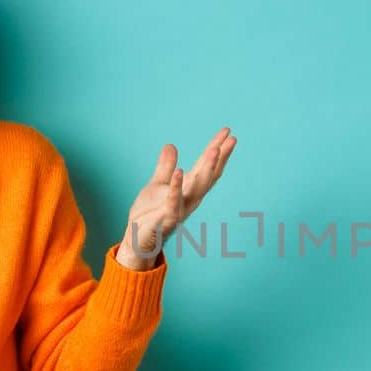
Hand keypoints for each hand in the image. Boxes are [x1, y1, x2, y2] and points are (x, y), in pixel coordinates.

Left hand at [115, 126, 236, 269]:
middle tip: (232, 138)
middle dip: (221, 156)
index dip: (217, 148)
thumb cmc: (149, 214)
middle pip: (209, 174)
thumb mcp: (157, 184)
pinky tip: (180, 171)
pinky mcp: (168, 216)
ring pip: (198, 186)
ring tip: (215, 150)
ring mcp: (182, 207)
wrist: (138, 238)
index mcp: (189, 188)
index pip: (205, 165)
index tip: (227, 132)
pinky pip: (174, 200)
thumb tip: (171, 145)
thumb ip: (165, 167)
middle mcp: (191, 198)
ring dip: (207, 168)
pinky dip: (177, 186)